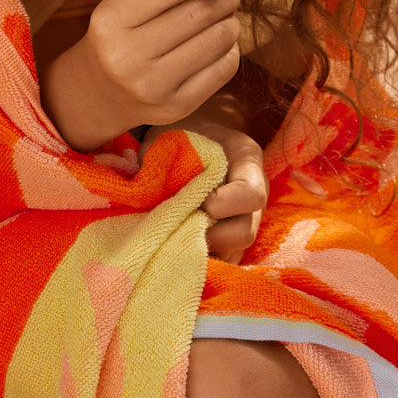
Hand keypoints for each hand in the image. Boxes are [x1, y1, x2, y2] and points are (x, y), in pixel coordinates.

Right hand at [44, 0, 241, 150]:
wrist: (101, 93)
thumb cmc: (119, 37)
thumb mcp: (125, 3)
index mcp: (110, 21)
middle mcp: (127, 56)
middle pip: (197, 13)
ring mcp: (153, 86)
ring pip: (216, 40)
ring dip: (229, 22)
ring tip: (224, 17)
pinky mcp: (177, 106)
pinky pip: (223, 69)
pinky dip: (229, 49)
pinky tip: (218, 43)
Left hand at [146, 109, 266, 263]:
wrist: (194, 136)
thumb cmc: (181, 135)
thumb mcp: (173, 136)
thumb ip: (163, 161)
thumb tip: (143, 192)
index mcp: (246, 161)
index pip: (251, 194)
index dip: (223, 203)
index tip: (195, 199)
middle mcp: (255, 196)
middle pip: (245, 232)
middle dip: (208, 234)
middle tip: (177, 224)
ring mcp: (246, 221)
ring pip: (233, 254)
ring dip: (200, 250)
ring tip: (171, 235)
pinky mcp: (232, 240)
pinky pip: (222, 261)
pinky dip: (197, 259)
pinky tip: (173, 246)